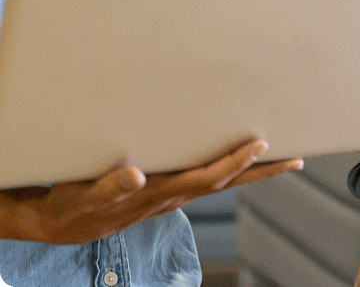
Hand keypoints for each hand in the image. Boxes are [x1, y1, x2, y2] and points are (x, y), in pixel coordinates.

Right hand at [0, 138, 302, 243]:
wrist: (57, 222)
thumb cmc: (72, 203)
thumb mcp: (84, 194)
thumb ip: (110, 185)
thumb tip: (136, 174)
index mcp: (158, 192)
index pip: (207, 177)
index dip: (235, 162)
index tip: (261, 145)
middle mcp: (170, 195)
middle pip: (225, 183)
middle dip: (261, 172)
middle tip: (296, 158)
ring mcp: (169, 195)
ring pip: (217, 182)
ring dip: (249, 172)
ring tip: (278, 157)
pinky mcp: (162, 191)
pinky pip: (202, 179)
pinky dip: (225, 170)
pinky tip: (238, 160)